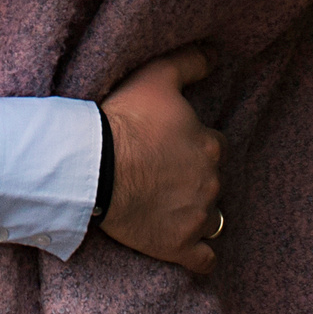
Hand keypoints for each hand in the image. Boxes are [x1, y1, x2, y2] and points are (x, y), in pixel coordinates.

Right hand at [99, 47, 221, 274]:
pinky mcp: (179, 247)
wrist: (95, 166)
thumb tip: (217, 53)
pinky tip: (190, 252)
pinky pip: (203, 260)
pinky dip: (199, 257)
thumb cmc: (125, 119)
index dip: (196, 147)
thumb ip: (192, 62)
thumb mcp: (158, 76)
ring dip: (197, 215)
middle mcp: (210, 182)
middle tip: (166, 177)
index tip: (175, 149)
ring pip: (212, 220)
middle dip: (195, 181)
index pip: (215, 147)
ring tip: (173, 210)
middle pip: (212, 183)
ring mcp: (196, 218)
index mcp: (209, 145)